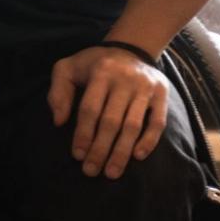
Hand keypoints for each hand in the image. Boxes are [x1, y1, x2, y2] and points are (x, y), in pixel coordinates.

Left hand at [48, 45, 169, 179]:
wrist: (131, 48)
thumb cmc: (94, 65)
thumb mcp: (69, 68)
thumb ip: (58, 92)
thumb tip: (59, 122)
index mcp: (101, 71)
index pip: (90, 109)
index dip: (83, 134)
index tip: (77, 156)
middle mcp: (125, 78)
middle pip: (111, 121)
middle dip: (100, 149)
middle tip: (91, 171)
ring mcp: (145, 86)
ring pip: (133, 125)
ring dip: (121, 152)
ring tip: (111, 173)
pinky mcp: (161, 93)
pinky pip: (158, 121)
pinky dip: (149, 141)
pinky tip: (137, 156)